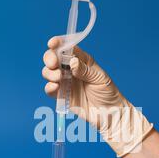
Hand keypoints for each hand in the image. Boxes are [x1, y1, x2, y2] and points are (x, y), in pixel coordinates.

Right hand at [42, 37, 152, 156]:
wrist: (109, 114)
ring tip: (58, 77)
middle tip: (54, 63)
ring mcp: (65, 83)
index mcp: (82, 60)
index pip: (67, 48)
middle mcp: (71, 70)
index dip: (58, 43)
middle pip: (53, 58)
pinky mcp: (62, 96)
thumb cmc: (108, 93)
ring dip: (49, 73)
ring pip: (48, 73)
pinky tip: (54, 87)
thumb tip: (71, 62)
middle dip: (49, 58)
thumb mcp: (99, 78)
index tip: (52, 43)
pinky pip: (50, 89)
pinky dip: (49, 87)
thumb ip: (85, 70)